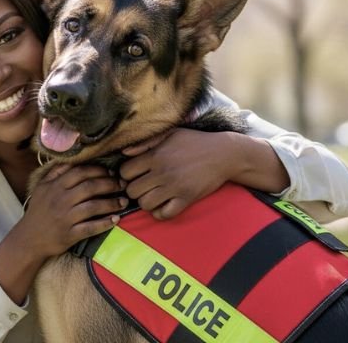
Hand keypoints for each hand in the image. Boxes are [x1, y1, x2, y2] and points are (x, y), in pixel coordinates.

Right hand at [13, 163, 126, 259]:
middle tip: (123, 185)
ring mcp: (65, 218)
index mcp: (55, 186)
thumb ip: (56, 172)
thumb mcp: (41, 188)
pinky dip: (105, 223)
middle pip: (90, 187)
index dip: (99, 170)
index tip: (111, 172)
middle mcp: (60, 200)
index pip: (80, 172)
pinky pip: (91, 228)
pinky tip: (115, 220)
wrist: (29, 239)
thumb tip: (72, 160)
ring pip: (93, 207)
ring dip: (112, 203)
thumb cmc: (38, 211)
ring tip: (124, 202)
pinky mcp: (69, 234)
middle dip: (110, 184)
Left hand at [120, 129, 236, 218]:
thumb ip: (145, 142)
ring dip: (146, 202)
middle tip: (143, 186)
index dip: (126, 174)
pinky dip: (160, 213)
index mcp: (155, 155)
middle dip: (134, 190)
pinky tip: (164, 204)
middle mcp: (162, 172)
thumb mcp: (170, 133)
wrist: (223, 154)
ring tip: (153, 195)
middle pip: (132, 191)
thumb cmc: (194, 142)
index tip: (135, 174)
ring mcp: (175, 187)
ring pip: (145, 204)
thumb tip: (124, 152)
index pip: (125, 172)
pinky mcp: (187, 199)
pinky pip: (164, 214)